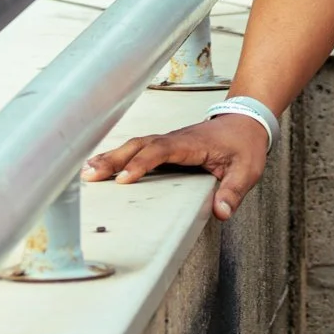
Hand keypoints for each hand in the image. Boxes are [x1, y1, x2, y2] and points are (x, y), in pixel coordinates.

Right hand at [83, 114, 270, 221]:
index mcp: (191, 144)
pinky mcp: (165, 146)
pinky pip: (138, 149)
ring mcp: (168, 141)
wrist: (246, 121)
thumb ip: (234, 191)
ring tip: (86, 172)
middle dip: (114, 160)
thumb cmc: (245, 145)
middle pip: (139, 146)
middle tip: (90, 175)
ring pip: (134, 145)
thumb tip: (222, 213)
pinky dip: (118, 156)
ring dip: (110, 157)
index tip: (124, 179)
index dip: (141, 164)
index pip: (161, 151)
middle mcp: (174, 139)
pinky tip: (100, 166)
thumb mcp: (247, 170)